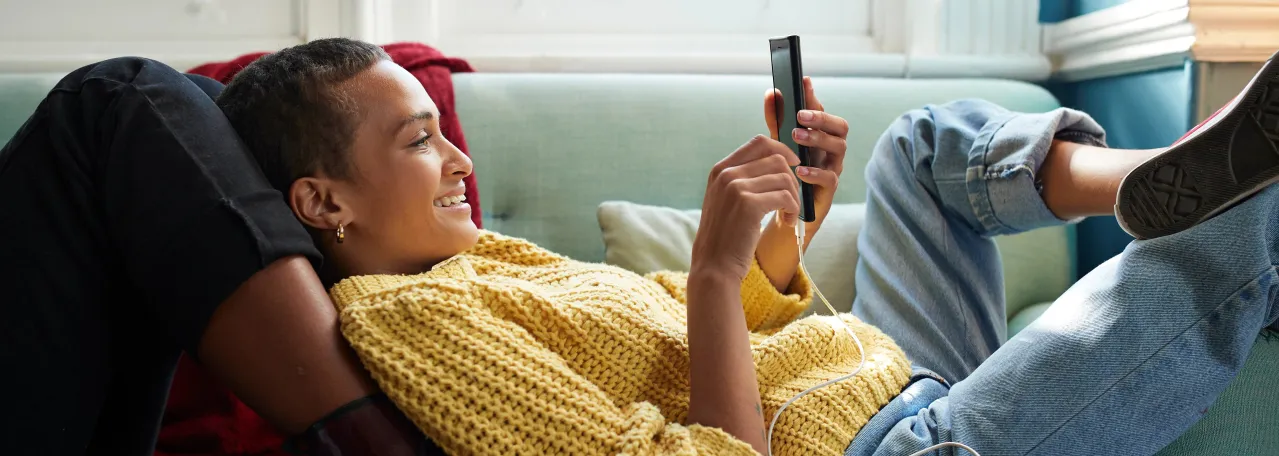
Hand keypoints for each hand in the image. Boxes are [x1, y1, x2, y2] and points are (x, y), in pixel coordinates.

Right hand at [691, 135, 800, 280]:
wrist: (714, 266)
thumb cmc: (726, 236)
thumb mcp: (726, 200)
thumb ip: (743, 179)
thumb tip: (778, 161)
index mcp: (720, 170)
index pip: (759, 142)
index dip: (782, 150)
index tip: (793, 167)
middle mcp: (726, 174)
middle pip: (776, 158)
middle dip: (792, 179)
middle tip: (792, 200)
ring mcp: (736, 187)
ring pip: (784, 177)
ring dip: (794, 197)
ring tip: (790, 215)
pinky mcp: (748, 204)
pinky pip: (785, 197)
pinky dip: (793, 209)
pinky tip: (788, 223)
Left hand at [763, 76, 848, 241]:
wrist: (784, 210)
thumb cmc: (785, 172)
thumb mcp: (778, 144)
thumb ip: (776, 120)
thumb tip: (772, 92)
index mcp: (821, 135)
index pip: (822, 111)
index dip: (814, 96)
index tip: (803, 81)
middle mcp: (831, 149)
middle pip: (840, 126)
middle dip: (822, 118)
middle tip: (800, 116)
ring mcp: (833, 168)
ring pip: (839, 148)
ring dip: (819, 139)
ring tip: (797, 137)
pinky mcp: (829, 190)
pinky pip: (830, 178)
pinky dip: (815, 172)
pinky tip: (800, 170)